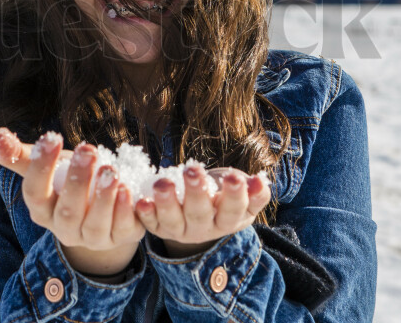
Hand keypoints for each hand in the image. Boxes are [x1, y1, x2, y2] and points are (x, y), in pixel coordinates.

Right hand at [0, 128, 144, 275]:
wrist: (107, 210)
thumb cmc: (72, 183)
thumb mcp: (51, 167)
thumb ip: (23, 154)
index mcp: (42, 210)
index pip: (34, 192)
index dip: (41, 166)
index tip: (52, 137)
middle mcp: (64, 229)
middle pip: (67, 210)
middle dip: (77, 180)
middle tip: (88, 150)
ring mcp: (93, 238)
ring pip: (95, 223)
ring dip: (102, 197)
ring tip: (110, 169)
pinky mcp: (120, 237)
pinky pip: (121, 228)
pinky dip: (123, 209)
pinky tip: (126, 188)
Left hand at [135, 164, 270, 257]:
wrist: (200, 213)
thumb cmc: (224, 195)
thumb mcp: (244, 195)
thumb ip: (255, 192)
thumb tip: (260, 182)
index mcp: (228, 220)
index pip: (233, 210)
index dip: (234, 195)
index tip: (234, 177)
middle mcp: (203, 229)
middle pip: (200, 213)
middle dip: (196, 192)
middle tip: (193, 170)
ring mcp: (179, 230)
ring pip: (172, 220)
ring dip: (166, 202)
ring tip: (163, 182)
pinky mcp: (158, 228)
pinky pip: (150, 223)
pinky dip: (145, 213)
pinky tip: (141, 200)